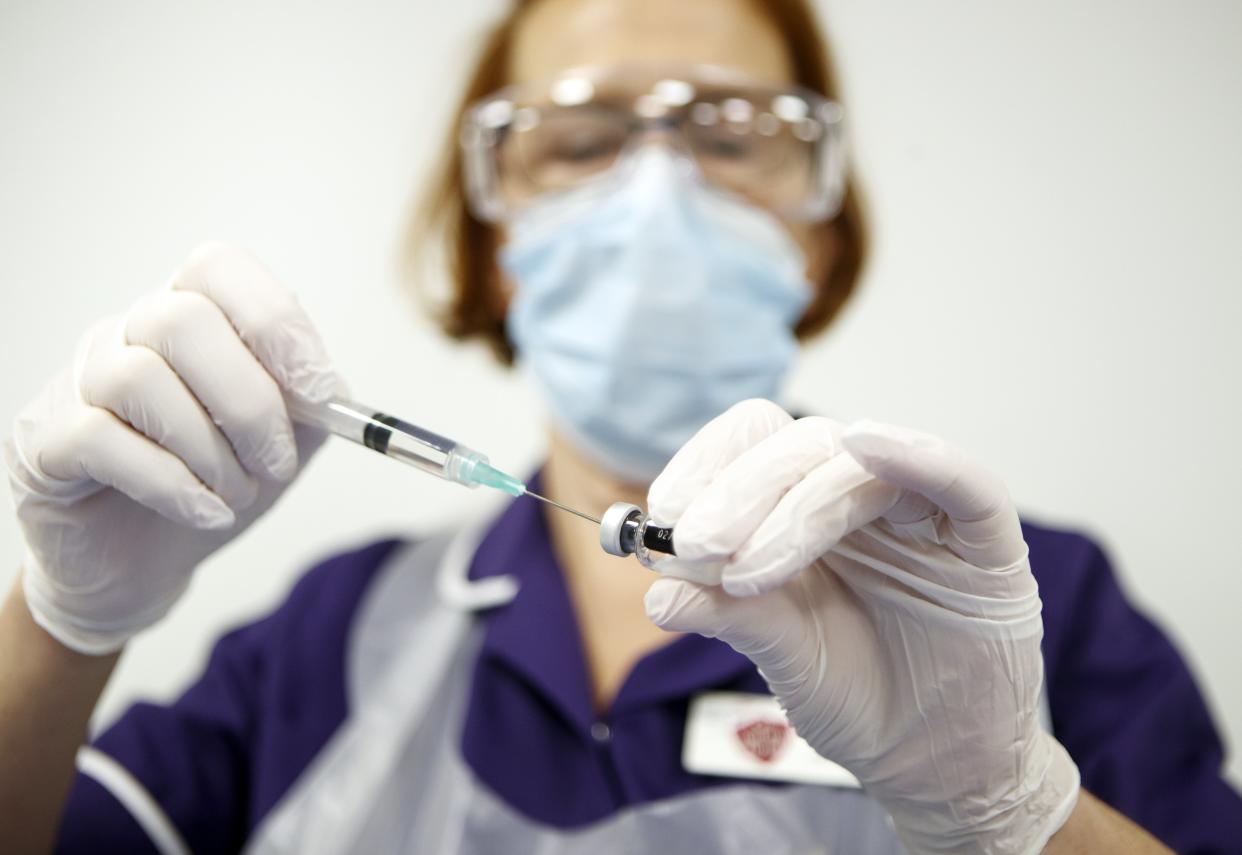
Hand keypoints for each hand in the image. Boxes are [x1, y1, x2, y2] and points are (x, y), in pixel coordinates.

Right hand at [4, 242, 339, 654]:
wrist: (142, 564)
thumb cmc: (212, 485)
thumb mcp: (281, 443)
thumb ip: (309, 409)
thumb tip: (329, 390)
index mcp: (187, 315)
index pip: (218, 268)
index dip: (276, 322)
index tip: (320, 391)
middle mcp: (126, 333)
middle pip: (183, 320)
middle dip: (250, 402)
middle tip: (277, 462)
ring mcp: (77, 382)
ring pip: (140, 378)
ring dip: (210, 450)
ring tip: (237, 494)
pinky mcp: (45, 441)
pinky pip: (99, 439)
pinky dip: (169, 482)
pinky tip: (205, 512)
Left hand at [643, 400, 1079, 854]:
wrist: (935, 763)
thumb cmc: (858, 695)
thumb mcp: (781, 653)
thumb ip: (728, 613)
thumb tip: (658, 593)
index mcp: (804, 509)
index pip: (756, 444)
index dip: (708, 464)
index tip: (663, 510)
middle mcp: (861, 498)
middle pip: (800, 445)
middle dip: (740, 490)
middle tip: (696, 543)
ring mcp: (925, 515)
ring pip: (858, 466)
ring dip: (793, 507)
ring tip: (746, 573)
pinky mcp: (988, 544)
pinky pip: (964, 483)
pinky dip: (918, 457)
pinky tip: (867, 445)